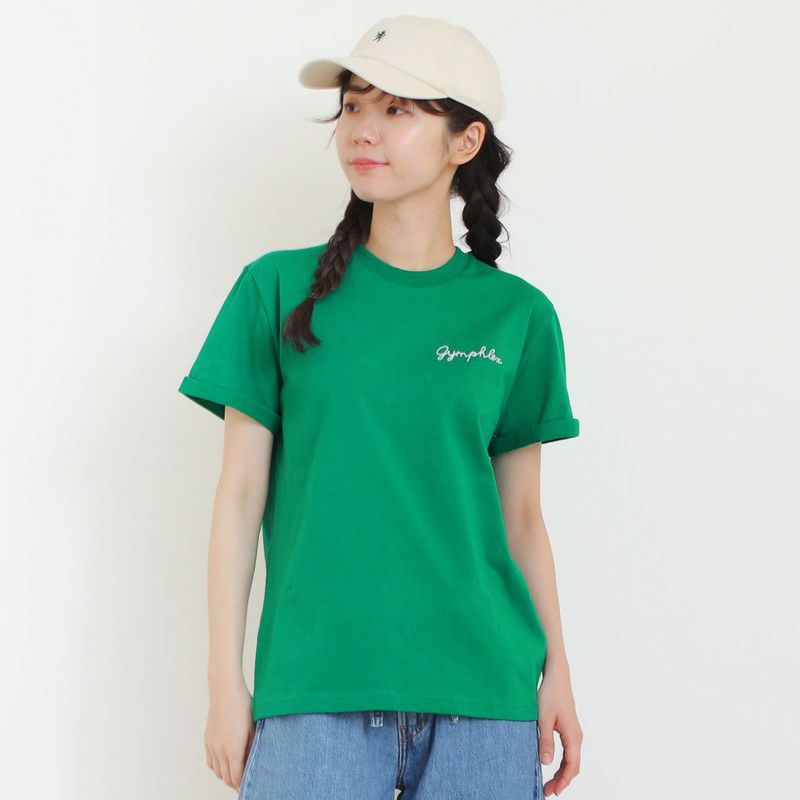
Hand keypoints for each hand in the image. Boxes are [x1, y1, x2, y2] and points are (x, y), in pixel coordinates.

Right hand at [204, 677, 254, 790]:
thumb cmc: (243, 705)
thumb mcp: (253, 727)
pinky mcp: (207, 739)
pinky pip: (210, 762)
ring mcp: (212, 745)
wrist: (225, 690)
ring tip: (237, 773)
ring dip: (227, 776)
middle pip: (226, 778)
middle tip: (246, 782)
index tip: (251, 785)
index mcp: (233, 749)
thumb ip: (253, 747)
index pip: (236, 778)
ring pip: (217, 771)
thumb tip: (254, 761)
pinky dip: (218, 767)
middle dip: (236, 783)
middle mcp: (220, 750)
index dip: (243, 785)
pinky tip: (225, 763)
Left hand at [537, 668, 582, 795]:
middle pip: (573, 766)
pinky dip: (562, 763)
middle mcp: (577, 736)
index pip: (571, 766)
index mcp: (572, 735)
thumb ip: (545, 740)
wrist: (556, 675)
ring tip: (549, 784)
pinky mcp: (569, 729)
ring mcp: (574, 733)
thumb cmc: (550, 693)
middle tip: (547, 791)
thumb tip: (545, 763)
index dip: (563, 781)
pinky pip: (569, 752)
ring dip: (562, 773)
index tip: (553, 792)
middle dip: (562, 780)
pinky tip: (552, 766)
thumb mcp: (543, 717)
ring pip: (571, 760)